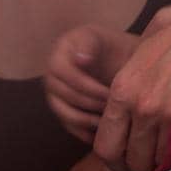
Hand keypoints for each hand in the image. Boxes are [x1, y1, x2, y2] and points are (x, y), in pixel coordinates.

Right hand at [46, 25, 138, 142]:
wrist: (118, 58)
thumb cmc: (111, 46)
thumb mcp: (102, 37)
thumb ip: (89, 46)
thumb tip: (80, 60)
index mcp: (59, 54)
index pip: (61, 72)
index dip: (84, 85)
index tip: (109, 92)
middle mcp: (52, 75)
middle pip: (63, 95)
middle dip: (91, 103)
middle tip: (114, 108)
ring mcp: (56, 95)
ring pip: (64, 113)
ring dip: (88, 120)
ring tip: (111, 121)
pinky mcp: (64, 111)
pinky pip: (69, 126)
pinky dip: (85, 132)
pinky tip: (104, 133)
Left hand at [95, 0, 170, 170]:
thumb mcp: (147, 45)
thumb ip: (134, 76)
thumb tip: (127, 97)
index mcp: (121, 88)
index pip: (104, 147)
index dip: (119, 161)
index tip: (134, 161)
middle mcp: (138, 104)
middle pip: (131, 161)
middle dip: (144, 167)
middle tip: (161, 161)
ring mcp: (166, 112)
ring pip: (160, 161)